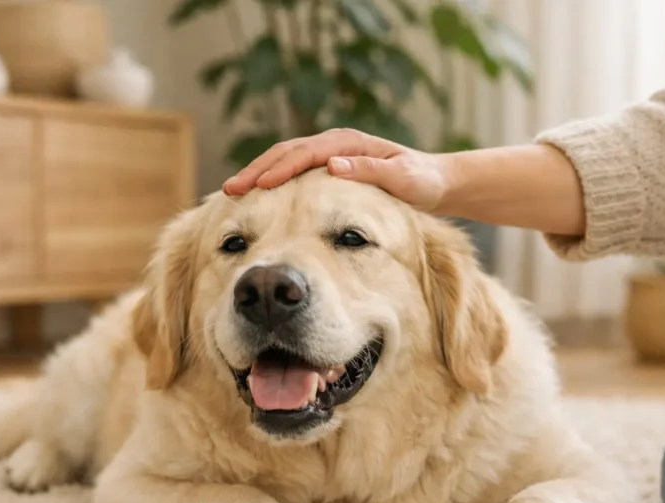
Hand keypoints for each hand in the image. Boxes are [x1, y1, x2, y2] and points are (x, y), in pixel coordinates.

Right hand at [222, 128, 449, 211]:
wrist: (434, 181)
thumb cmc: (421, 182)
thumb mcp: (402, 178)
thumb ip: (370, 170)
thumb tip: (332, 165)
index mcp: (348, 144)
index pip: (306, 153)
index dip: (280, 169)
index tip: (259, 185)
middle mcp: (334, 145)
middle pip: (286, 153)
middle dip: (256, 170)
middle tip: (230, 189)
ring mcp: (328, 155)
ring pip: (284, 161)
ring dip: (257, 174)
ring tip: (231, 192)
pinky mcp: (327, 169)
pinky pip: (292, 173)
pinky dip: (270, 181)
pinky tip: (254, 197)